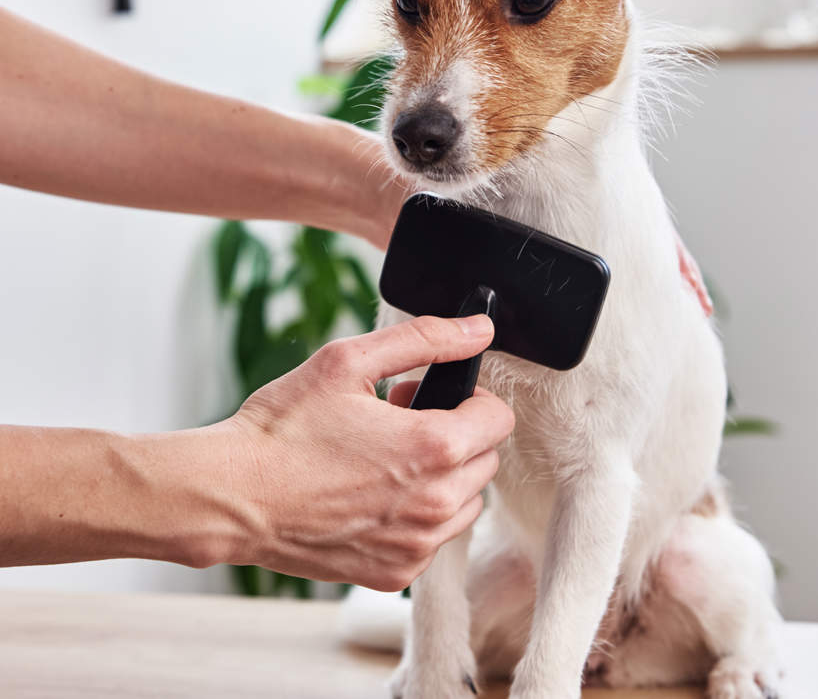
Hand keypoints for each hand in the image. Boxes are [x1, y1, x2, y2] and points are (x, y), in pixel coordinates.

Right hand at [221, 314, 513, 590]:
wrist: (233, 496)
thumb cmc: (284, 427)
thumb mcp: (349, 361)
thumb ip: (425, 339)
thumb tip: (479, 329)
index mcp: (435, 448)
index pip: (500, 418)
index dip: (469, 398)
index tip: (430, 396)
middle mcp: (436, 504)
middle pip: (485, 460)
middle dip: (455, 434)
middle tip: (400, 420)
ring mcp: (417, 545)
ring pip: (465, 502)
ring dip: (442, 477)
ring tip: (385, 458)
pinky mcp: (394, 573)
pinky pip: (432, 538)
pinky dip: (415, 515)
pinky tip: (370, 494)